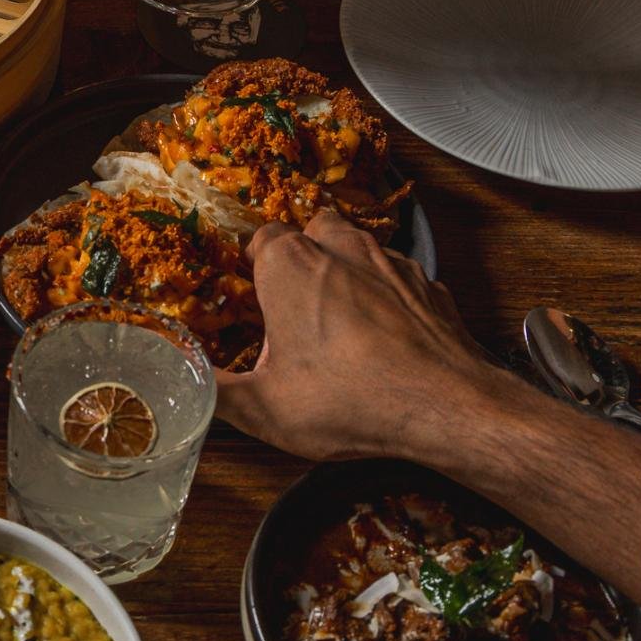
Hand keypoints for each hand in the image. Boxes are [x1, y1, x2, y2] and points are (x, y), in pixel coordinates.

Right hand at [219, 212, 508, 462]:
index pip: (262, 238)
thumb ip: (216, 391)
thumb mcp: (264, 410)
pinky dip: (387, 296)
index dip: (254, 265)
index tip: (253, 294)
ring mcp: (391, 264)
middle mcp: (341, 250)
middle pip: (312, 231)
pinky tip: (383, 337)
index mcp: (291, 267)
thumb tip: (190, 383)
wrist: (449, 408)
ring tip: (338, 318)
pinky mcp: (429, 286)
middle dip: (302, 257)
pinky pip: (398, 278)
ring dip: (345, 269)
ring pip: (359, 246)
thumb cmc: (352, 401)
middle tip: (294, 302)